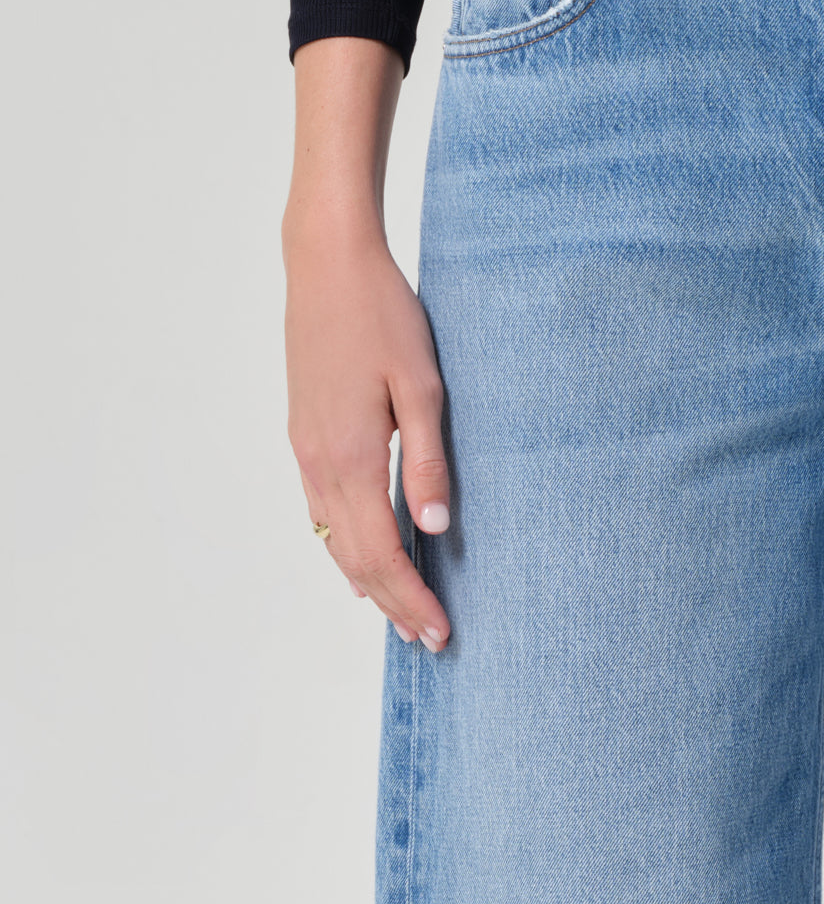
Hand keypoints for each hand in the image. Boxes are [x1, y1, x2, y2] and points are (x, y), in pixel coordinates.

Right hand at [283, 224, 451, 652]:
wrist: (327, 265)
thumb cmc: (382, 316)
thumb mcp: (421, 385)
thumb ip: (427, 460)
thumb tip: (435, 527)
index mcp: (351, 458)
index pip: (381, 554)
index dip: (410, 599)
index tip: (439, 633)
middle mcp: (320, 464)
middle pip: (353, 558)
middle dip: (392, 603)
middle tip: (428, 638)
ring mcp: (306, 449)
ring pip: (332, 538)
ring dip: (366, 579)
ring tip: (399, 609)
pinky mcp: (304, 433)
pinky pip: (321, 510)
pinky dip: (344, 544)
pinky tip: (361, 552)